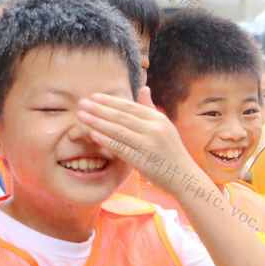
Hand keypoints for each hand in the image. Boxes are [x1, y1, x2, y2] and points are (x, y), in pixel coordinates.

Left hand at [77, 88, 200, 192]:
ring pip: (118, 131)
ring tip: (81, 116)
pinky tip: (92, 134)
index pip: (130, 107)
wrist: (184, 177)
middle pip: (121, 117)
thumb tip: (144, 88)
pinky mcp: (144, 162)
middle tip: (81, 103)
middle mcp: (155, 130)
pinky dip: (106, 140)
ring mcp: (150, 146)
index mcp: (159, 120)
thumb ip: (150, 109)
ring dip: (97, 122)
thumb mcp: (165, 127)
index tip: (94, 96)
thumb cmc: (171, 151)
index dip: (110, 101)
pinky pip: (121, 148)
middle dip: (99, 109)